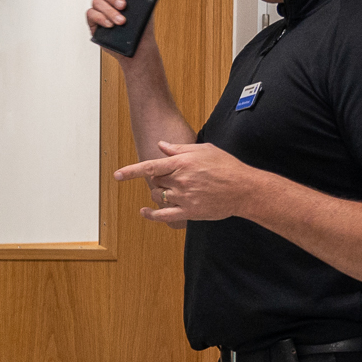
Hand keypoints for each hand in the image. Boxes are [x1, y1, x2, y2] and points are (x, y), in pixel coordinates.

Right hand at [76, 0, 156, 53]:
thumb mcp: (148, 1)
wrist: (139, 47)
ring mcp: (99, 12)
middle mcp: (105, 0)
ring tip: (121, 21)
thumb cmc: (143, 26)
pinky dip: (101, 18)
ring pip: (96, 2)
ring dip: (110, 11)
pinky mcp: (95, 24)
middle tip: (123, 6)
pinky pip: (92, 15)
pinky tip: (110, 24)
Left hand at [116, 139, 249, 227]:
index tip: (117, 175)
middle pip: (155, 181)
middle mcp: (180, 180)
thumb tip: (161, 146)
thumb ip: (179, 149)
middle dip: (156, 178)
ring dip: (157, 193)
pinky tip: (145, 211)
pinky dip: (151, 215)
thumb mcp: (203, 150)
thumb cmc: (226, 166)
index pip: (150, 166)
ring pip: (158, 196)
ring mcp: (184, 197)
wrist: (243, 189)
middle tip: (168, 177)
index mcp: (182, 163)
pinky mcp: (189, 212)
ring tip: (168, 190)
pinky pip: (164, 215)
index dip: (131, 171)